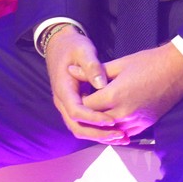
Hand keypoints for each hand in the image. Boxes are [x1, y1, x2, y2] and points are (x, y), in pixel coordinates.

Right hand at [44, 26, 127, 142]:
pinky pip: (84, 124)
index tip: (111, 120)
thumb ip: (91, 66)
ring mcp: (67, 105)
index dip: (93, 118)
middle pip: (77, 127)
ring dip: (99, 135)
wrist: (60, 44)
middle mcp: (62, 102)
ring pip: (80, 129)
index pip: (76, 111)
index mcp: (63, 89)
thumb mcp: (82, 50)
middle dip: (98, 134)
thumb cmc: (73, 46)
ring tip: (122, 137)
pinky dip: (98, 130)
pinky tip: (116, 130)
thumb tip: (101, 85)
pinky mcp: (75, 106)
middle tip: (120, 135)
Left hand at [77, 42, 182, 138]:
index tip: (75, 92)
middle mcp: (124, 112)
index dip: (78, 99)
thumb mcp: (118, 64)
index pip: (86, 105)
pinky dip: (114, 128)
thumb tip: (70, 70)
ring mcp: (136, 121)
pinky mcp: (145, 125)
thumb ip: (92, 72)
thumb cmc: (147, 63)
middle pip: (95, 121)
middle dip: (86, 113)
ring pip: (109, 131)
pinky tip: (109, 119)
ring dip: (100, 123)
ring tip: (93, 110)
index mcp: (115, 95)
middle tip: (80, 102)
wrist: (176, 71)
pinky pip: (124, 132)